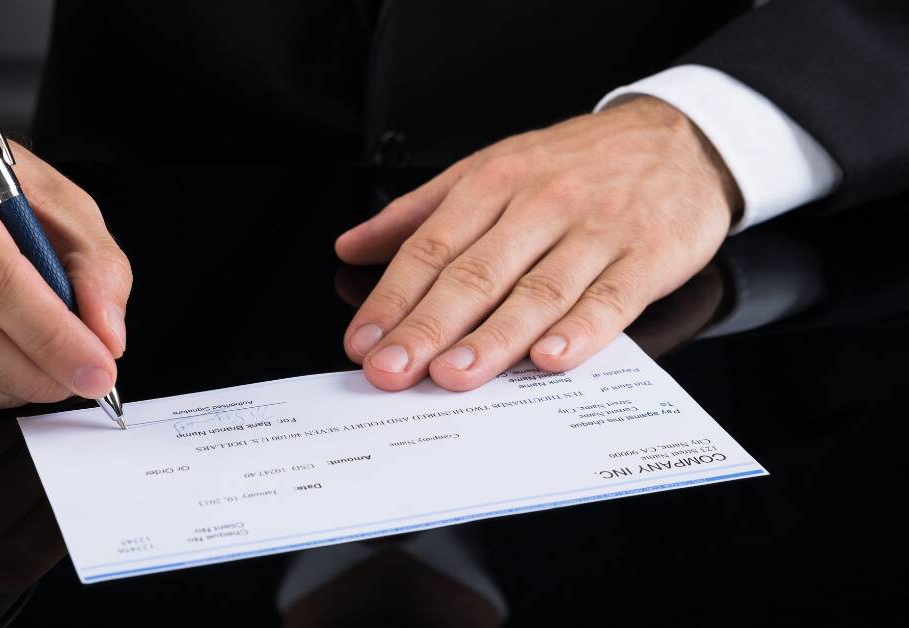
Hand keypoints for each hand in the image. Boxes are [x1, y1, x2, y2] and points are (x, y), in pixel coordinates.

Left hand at [336, 96, 740, 390]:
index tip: (362, 343)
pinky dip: (581, 329)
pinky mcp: (647, 256)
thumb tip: (353, 245)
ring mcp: (595, 231)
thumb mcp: (491, 168)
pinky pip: (611, 298)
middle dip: (427, 328)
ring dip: (493, 338)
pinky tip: (550, 358)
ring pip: (537, 290)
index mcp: (492, 183)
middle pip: (475, 274)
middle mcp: (539, 205)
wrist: (678, 137)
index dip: (392, 299)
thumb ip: (420, 212)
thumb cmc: (575, 163)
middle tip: (391, 371)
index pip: (431, 248)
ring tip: (454, 375)